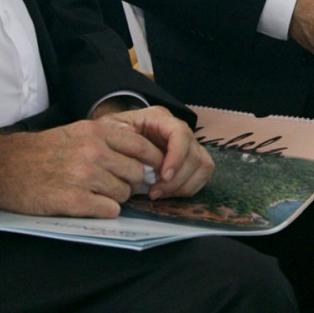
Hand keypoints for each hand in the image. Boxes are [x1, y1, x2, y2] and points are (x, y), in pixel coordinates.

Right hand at [0, 119, 164, 217]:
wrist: (1, 167)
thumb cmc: (37, 151)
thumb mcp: (74, 132)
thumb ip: (105, 137)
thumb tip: (137, 147)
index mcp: (94, 132)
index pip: (141, 146)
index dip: (151, 160)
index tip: (152, 170)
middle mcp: (93, 151)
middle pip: (136, 173)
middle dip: (129, 183)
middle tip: (114, 186)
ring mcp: (84, 176)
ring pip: (123, 194)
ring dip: (114, 198)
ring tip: (94, 194)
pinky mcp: (73, 200)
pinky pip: (109, 210)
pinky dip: (103, 211)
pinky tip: (88, 205)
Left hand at [97, 104, 214, 200]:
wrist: (119, 135)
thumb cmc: (116, 130)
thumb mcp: (110, 126)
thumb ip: (118, 131)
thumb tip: (130, 139)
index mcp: (161, 118)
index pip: (181, 134)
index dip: (177, 156)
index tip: (164, 176)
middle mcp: (179, 130)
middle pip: (194, 154)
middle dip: (177, 179)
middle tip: (155, 192)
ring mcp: (188, 145)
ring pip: (203, 166)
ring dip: (184, 185)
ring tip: (159, 194)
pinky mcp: (190, 160)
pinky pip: (201, 176)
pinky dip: (187, 189)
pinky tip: (166, 193)